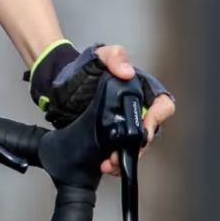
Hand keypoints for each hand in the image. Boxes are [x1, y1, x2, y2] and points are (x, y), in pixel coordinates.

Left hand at [92, 46, 173, 175]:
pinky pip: (121, 152)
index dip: (157, 118)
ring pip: (137, 146)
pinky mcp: (112, 137)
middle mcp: (138, 108)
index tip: (144, 129)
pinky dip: (115, 161)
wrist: (57, 87)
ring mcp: (126, 124)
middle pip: (151, 131)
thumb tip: (127, 71)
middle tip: (122, 152)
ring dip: (127, 156)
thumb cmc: (82, 69)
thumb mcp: (97, 57)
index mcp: (142, 89)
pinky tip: (105, 164)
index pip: (162, 104)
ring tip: (110, 162)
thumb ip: (113, 56)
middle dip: (139, 145)